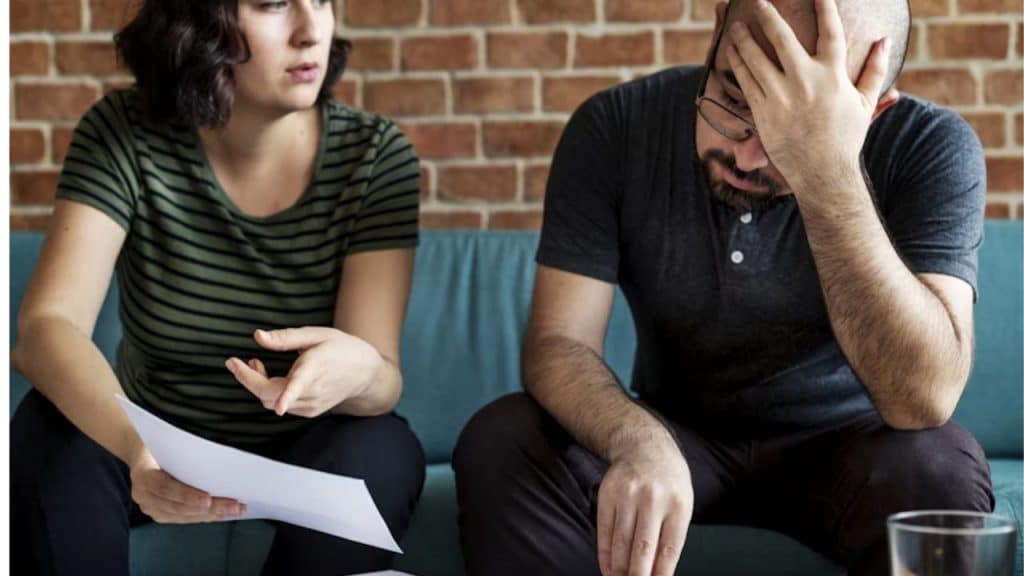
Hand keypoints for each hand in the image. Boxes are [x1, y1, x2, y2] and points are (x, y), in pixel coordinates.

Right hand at [128, 449, 244, 523]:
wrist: (143, 452)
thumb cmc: (159, 445)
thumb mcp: (167, 442)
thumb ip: (183, 452)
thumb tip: (215, 455)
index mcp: (143, 475)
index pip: (165, 488)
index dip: (186, 495)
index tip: (208, 499)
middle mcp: (144, 495)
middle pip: (179, 506)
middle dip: (210, 509)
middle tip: (234, 506)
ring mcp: (151, 507)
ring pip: (184, 515)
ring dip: (213, 515)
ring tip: (235, 510)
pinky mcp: (160, 514)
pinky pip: (185, 518)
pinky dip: (205, 516)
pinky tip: (222, 514)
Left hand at [226, 327, 381, 417]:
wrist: (364, 373)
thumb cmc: (340, 349)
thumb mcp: (316, 335)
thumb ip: (285, 337)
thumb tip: (258, 336)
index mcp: (315, 368)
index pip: (299, 384)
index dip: (288, 396)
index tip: (280, 405)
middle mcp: (313, 391)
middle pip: (271, 395)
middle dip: (248, 380)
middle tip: (237, 362)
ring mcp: (311, 405)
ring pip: (271, 402)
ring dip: (257, 384)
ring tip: (257, 363)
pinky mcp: (309, 412)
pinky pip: (280, 406)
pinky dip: (269, 392)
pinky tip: (272, 376)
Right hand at [597, 439, 693, 575]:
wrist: (645, 447)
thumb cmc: (668, 482)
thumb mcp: (681, 504)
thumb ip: (671, 536)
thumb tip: (659, 574)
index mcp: (678, 504)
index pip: (669, 549)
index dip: (661, 575)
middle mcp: (652, 499)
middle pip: (643, 549)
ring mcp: (628, 496)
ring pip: (622, 543)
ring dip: (620, 570)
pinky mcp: (607, 494)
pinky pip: (605, 531)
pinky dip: (605, 554)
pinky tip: (608, 569)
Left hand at [726, 0, 889, 190]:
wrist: (821, 172)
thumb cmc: (845, 137)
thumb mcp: (865, 102)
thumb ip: (874, 70)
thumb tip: (884, 41)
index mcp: (833, 76)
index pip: (830, 32)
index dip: (824, 8)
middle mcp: (805, 82)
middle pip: (782, 39)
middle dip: (769, 16)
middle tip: (759, 1)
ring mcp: (781, 96)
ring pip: (757, 58)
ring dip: (744, 38)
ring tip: (736, 25)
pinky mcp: (763, 111)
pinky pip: (746, 81)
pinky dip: (738, 63)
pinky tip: (732, 51)